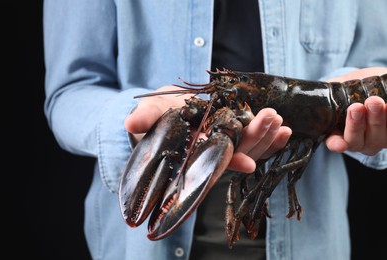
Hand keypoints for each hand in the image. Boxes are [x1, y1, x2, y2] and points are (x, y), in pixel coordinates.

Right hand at [125, 86, 290, 173]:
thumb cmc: (159, 113)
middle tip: (270, 119)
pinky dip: (272, 138)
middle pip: (238, 151)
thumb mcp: (151, 110)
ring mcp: (228, 145)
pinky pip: (257, 142)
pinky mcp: (238, 135)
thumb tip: (131, 122)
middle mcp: (213, 153)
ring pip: (250, 147)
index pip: (212, 163)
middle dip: (255, 138)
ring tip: (278, 119)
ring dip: (266, 135)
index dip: (229, 163)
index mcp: (193, 153)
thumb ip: (146, 117)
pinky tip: (285, 130)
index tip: (246, 162)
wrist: (170, 108)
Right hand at [325, 67, 386, 154]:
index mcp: (337, 135)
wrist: (367, 87)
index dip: (336, 144)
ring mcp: (377, 140)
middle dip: (356, 124)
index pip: (334, 143)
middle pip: (356, 140)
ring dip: (378, 119)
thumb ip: (329, 95)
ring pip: (379, 137)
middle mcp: (357, 142)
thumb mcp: (334, 91)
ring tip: (376, 102)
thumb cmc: (347, 90)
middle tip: (356, 107)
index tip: (339, 145)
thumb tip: (322, 91)